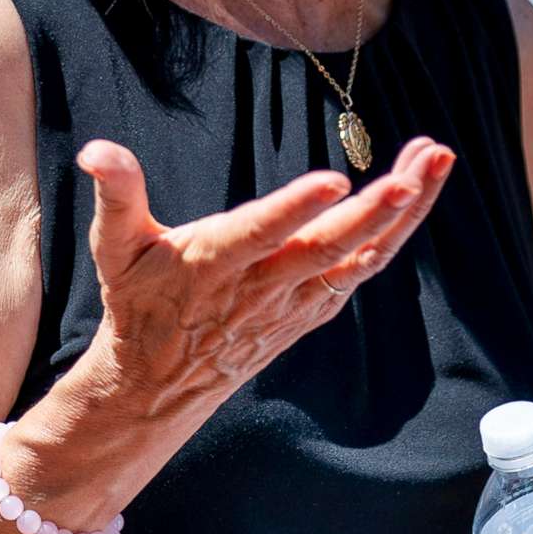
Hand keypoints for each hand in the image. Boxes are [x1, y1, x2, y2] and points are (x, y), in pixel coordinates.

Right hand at [77, 136, 454, 418]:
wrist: (159, 384)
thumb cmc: (137, 302)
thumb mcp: (115, 248)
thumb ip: (117, 194)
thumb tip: (96, 149)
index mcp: (213, 263)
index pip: (259, 234)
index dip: (295, 209)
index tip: (334, 180)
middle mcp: (262, 286)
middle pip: (328, 247)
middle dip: (376, 209)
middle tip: (415, 168)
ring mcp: (296, 301)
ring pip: (360, 256)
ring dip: (403, 212)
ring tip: (436, 158)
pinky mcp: (315, 307)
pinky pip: (365, 268)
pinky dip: (396, 233)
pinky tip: (420, 191)